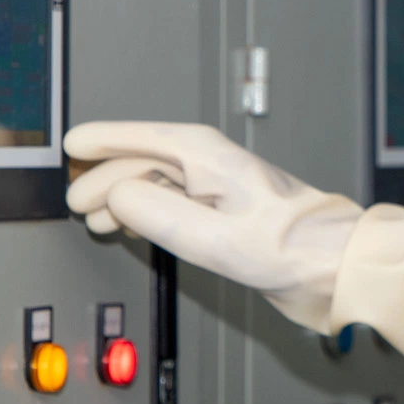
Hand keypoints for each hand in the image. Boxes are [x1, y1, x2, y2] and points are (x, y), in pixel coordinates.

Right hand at [64, 122, 359, 332]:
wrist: (334, 266)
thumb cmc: (293, 247)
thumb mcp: (217, 239)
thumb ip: (160, 216)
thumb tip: (117, 198)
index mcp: (207, 156)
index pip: (139, 137)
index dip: (100, 141)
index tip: (70, 146)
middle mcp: (210, 164)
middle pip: (140, 159)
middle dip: (102, 178)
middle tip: (75, 202)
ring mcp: (215, 186)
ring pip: (153, 180)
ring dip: (121, 197)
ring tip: (96, 218)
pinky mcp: (222, 210)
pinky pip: (170, 199)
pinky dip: (144, 210)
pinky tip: (133, 224)